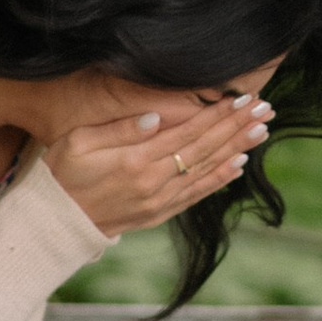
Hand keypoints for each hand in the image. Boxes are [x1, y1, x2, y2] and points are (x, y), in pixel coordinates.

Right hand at [42, 94, 269, 238]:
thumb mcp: (77, 142)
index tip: (243, 99)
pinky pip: (196, 194)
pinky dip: (219, 179)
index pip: (188, 132)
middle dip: (237, 127)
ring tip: (261, 131)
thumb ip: (119, 128)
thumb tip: (157, 115)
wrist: (55, 221)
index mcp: (136, 161)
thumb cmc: (61, 173)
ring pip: (207, 172)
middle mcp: (154, 183)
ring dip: (236, 150)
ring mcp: (159, 201)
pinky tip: (238, 165)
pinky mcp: (158, 214)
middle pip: (205, 150)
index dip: (218, 115)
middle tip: (265, 109)